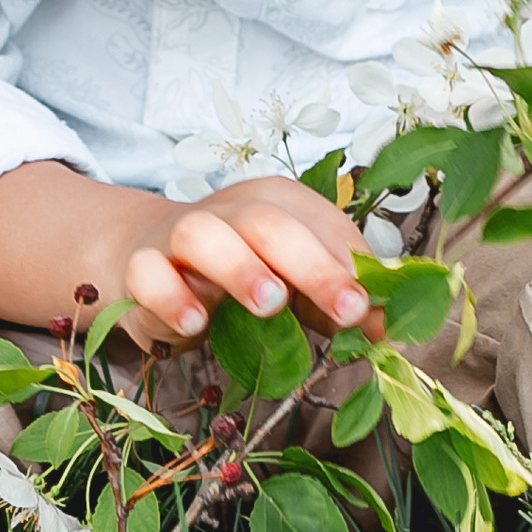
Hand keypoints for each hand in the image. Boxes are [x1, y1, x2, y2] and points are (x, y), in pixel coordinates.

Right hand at [124, 175, 371, 349]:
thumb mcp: (296, 282)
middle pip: (270, 223)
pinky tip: (195, 325)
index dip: (352, 266)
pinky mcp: (141, 267)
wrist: (150, 260)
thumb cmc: (241, 272)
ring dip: (241, 268)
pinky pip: (149, 274)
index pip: (321, 225)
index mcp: (277, 202)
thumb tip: (389, 328)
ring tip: (270, 305)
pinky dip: (171, 297)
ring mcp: (180, 235)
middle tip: (347, 311)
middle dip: (314, 266)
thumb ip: (338, 300)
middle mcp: (230, 210)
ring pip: (204, 235)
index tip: (375, 310)